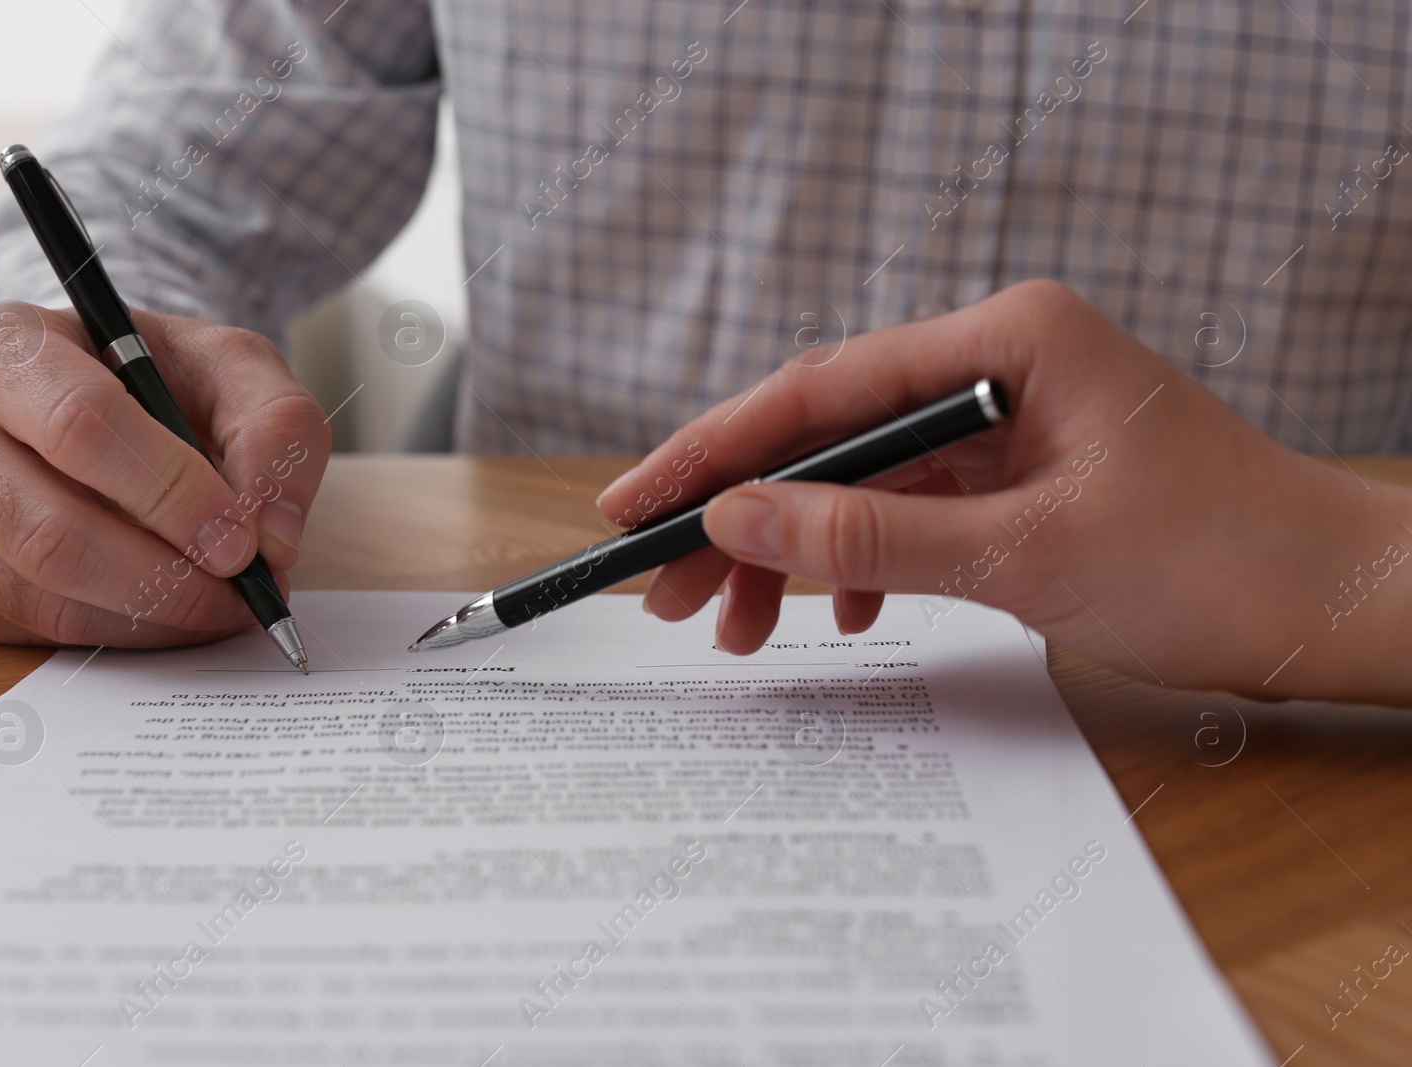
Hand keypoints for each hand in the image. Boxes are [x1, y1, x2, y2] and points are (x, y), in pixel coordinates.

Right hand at [0, 304, 329, 647]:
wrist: (87, 394)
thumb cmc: (156, 376)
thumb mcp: (234, 367)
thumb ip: (277, 429)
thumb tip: (272, 538)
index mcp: (3, 345)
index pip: (83, 427)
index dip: (173, 495)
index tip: (242, 542)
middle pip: (53, 532)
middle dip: (168, 578)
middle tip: (243, 591)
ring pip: (42, 596)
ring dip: (152, 619)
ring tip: (221, 604)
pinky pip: (34, 631)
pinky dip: (121, 635)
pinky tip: (168, 610)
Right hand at [599, 280, 1411, 704]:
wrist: (1336, 608)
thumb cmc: (1216, 560)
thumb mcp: (1023, 554)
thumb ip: (869, 534)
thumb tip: (733, 514)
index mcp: (1005, 339)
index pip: (820, 389)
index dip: (714, 450)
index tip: (636, 503)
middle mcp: (998, 365)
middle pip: (830, 436)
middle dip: (744, 516)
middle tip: (663, 590)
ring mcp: (1009, 423)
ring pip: (862, 483)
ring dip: (798, 552)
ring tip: (736, 625)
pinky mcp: (1021, 478)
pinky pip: (913, 514)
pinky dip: (870, 565)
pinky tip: (848, 617)